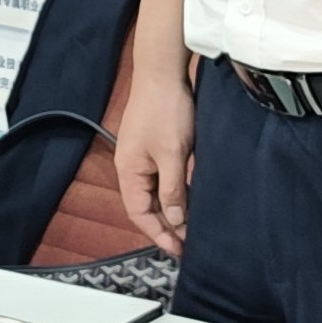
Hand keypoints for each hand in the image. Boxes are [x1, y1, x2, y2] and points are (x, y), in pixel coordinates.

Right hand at [113, 68, 195, 254]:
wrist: (162, 72)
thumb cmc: (164, 110)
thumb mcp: (172, 154)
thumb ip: (173, 189)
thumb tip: (174, 220)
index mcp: (130, 170)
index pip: (139, 213)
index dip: (158, 234)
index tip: (179, 250)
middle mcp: (132, 166)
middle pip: (146, 205)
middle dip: (166, 225)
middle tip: (189, 242)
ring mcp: (142, 156)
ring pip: (155, 192)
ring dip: (171, 209)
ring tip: (192, 225)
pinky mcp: (154, 146)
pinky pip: (162, 177)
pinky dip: (174, 191)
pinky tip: (190, 197)